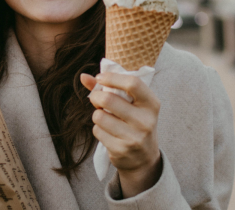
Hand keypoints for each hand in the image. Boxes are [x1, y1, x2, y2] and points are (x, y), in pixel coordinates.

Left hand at [81, 72, 161, 197]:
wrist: (144, 158)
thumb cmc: (135, 123)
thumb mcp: (132, 105)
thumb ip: (109, 88)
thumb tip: (83, 76)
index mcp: (151, 104)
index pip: (133, 83)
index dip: (112, 77)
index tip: (100, 78)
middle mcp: (145, 120)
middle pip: (108, 99)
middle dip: (96, 97)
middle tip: (96, 99)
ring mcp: (134, 137)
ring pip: (99, 116)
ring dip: (97, 115)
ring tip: (105, 118)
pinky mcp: (121, 149)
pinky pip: (97, 131)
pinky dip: (98, 129)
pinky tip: (108, 133)